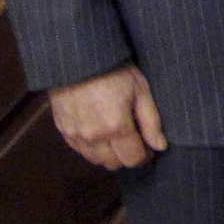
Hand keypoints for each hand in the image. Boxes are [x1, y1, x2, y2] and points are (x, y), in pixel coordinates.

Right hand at [49, 62, 165, 169]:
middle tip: (135, 141)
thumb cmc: (115, 70)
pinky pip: (81, 150)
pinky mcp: (63, 130)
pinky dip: (92, 148)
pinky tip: (100, 132)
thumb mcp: (141, 90)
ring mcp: (75, 134)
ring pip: (96, 160)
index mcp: (116, 126)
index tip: (149, 148)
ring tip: (118, 137)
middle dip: (127, 156)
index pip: (133, 159)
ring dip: (109, 154)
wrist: (80, 59)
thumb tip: (160, 146)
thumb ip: (151, 122)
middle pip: (114, 164)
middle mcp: (94, 136)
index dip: (144, 156)